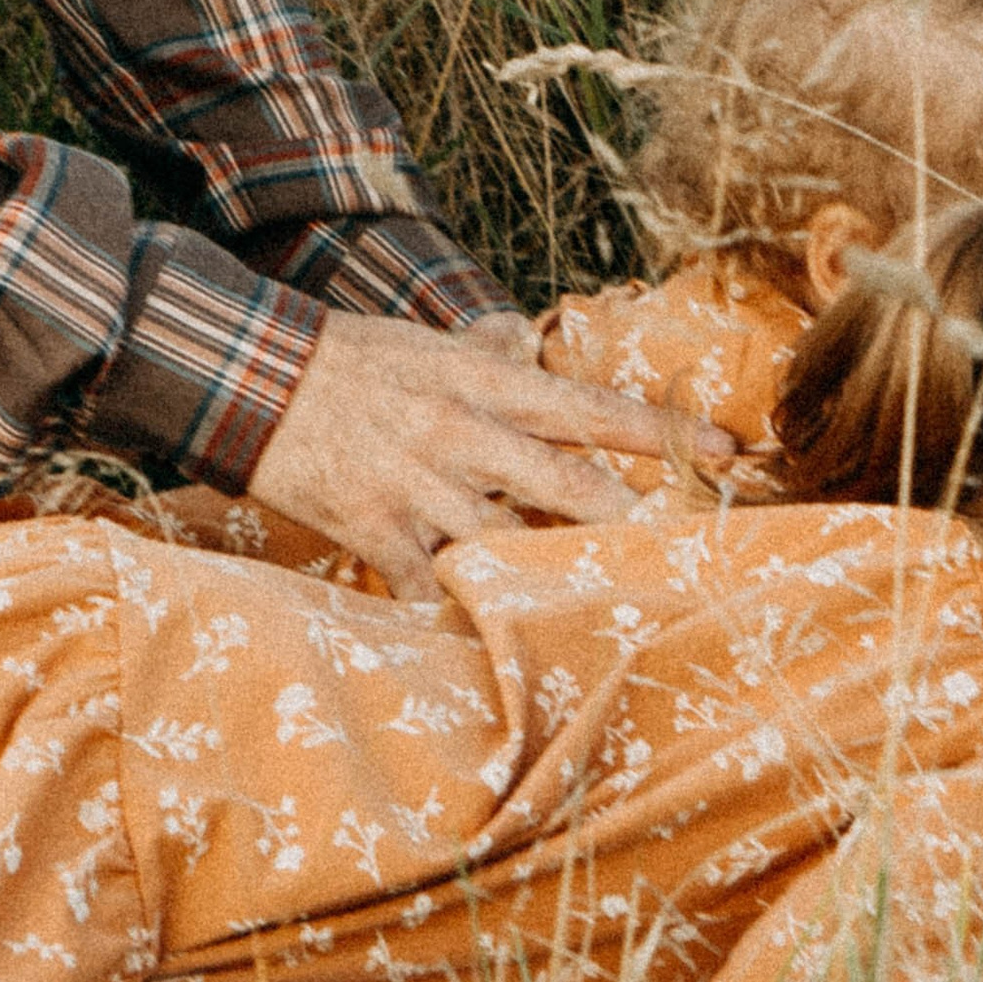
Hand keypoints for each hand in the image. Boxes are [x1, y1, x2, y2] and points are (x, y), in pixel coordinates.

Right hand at [250, 308, 732, 601]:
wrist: (252, 376)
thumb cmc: (348, 360)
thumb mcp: (425, 341)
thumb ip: (483, 348)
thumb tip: (524, 335)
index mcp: (486, 382)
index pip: (592, 407)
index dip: (666, 431)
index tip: (731, 450)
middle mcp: (465, 435)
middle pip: (572, 486)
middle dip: (633, 525)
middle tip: (693, 556)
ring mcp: (422, 489)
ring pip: (509, 546)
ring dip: (553, 580)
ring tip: (607, 615)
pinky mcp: (378, 533)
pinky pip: (434, 591)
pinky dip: (464, 619)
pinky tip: (495, 647)